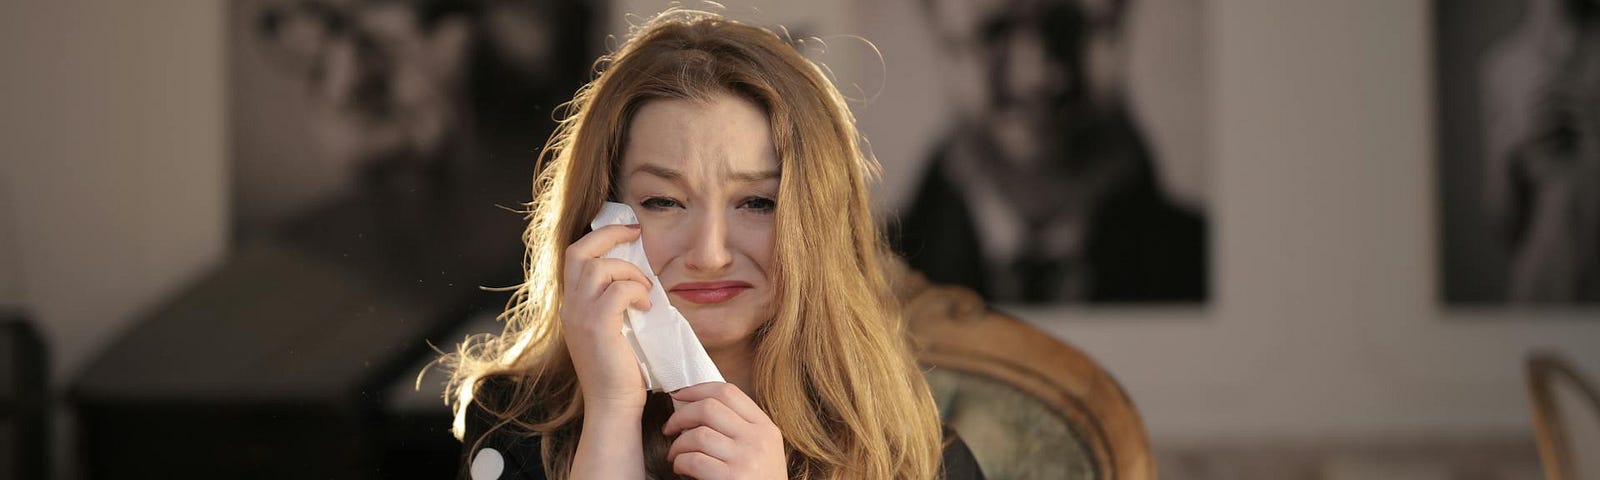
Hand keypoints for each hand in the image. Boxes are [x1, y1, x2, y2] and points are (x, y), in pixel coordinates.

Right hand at [561, 223, 652, 412]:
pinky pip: (618, 290)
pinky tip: (646, 308)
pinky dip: (637, 292)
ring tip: (646, 291)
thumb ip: (617, 302)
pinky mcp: (597, 326)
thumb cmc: (622, 370)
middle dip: (610, 235)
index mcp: (573, 305)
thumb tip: (642, 275)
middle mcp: (570, 306)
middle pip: (580, 251)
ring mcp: (580, 315)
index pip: (576, 255)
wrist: (614, 405)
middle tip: (636, 233)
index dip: (601, 237)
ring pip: (601, 268)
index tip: (628, 231)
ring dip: (630, 272)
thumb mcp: (615, 328)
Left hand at [663, 383, 785, 478]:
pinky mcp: (731, 478)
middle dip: (680, 416)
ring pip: (697, 435)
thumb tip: (697, 406)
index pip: (727, 392)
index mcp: (765, 427)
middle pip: (709, 408)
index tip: (679, 396)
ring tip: (675, 455)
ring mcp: (746, 459)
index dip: (697, 390)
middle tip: (670, 428)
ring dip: (678, 445)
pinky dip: (680, 462)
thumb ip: (739, 427)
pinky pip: (693, 460)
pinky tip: (681, 469)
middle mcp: (758, 439)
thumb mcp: (762, 450)